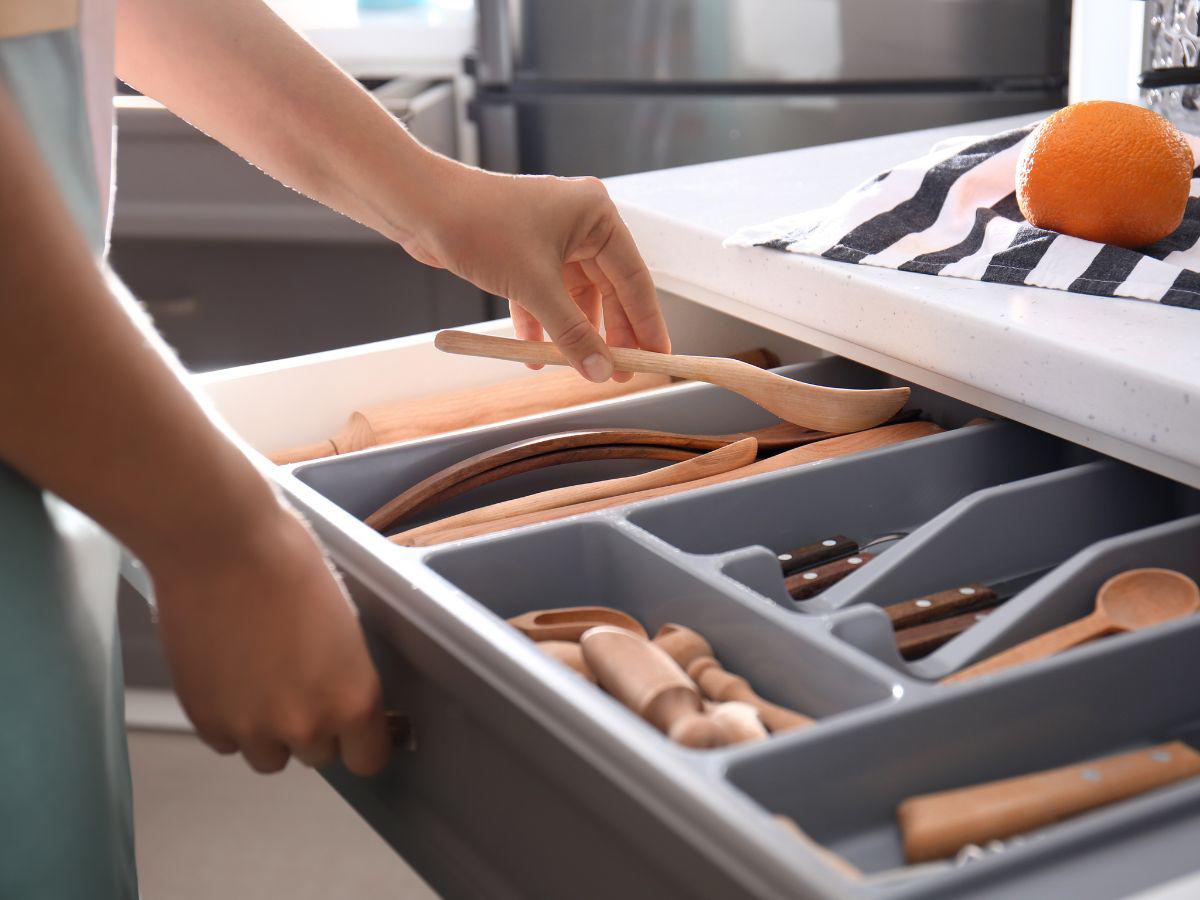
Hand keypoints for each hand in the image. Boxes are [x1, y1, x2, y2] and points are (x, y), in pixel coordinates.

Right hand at [152, 504, 390, 775]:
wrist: (220, 547)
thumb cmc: (290, 564)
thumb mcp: (343, 624)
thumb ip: (344, 674)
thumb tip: (340, 694)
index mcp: (352, 698)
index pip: (369, 759)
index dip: (362, 742)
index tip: (355, 728)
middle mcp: (305, 725)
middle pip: (318, 756)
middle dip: (313, 727)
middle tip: (300, 683)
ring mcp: (251, 728)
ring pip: (268, 756)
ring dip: (268, 731)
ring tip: (260, 681)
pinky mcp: (205, 719)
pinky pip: (226, 741)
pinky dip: (229, 719)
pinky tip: (229, 677)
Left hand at [399, 163, 670, 382]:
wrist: (420, 207)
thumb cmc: (478, 224)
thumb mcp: (535, 287)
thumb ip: (573, 333)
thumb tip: (601, 370)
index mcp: (596, 215)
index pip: (634, 278)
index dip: (646, 323)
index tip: (658, 357)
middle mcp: (579, 223)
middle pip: (607, 290)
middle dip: (609, 334)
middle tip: (620, 372)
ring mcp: (550, 238)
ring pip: (574, 297)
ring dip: (573, 334)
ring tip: (580, 369)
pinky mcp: (524, 253)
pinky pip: (544, 296)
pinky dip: (541, 324)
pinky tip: (534, 354)